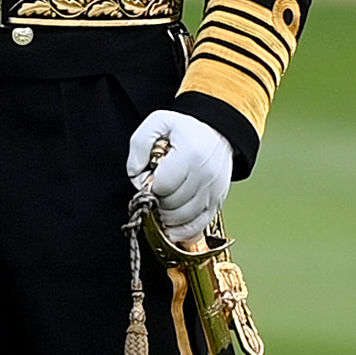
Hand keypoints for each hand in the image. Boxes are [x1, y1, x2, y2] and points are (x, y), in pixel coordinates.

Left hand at [126, 109, 232, 241]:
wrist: (218, 132)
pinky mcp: (218, 202)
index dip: (150, 187)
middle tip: (154, 192)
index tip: (149, 179)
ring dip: (167, 218)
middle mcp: (206, 175)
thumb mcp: (157, 123)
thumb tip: (137, 177)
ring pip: (184, 219)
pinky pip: (199, 226)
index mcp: (191, 154)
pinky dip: (183, 231)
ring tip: (161, 206)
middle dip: (157, 203)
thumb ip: (139, 146)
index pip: (163, 185)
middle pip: (172, 205)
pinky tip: (171, 228)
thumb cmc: (186, 129)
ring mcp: (214, 191)